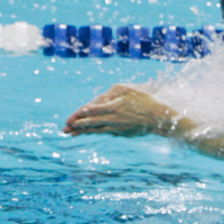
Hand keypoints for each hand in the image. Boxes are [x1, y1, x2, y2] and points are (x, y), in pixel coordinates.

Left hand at [63, 84, 179, 137]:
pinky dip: (94, 132)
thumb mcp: (128, 89)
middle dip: (77, 125)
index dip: (79, 114)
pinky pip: (104, 132)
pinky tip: (86, 133)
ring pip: (96, 129)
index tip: (70, 119)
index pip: (92, 110)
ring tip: (71, 133)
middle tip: (65, 128)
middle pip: (91, 121)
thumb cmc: (144, 100)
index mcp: (113, 106)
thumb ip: (111, 93)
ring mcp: (116, 127)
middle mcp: (113, 118)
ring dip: (83, 131)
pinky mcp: (120, 133)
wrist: (159, 118)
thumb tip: (97, 100)